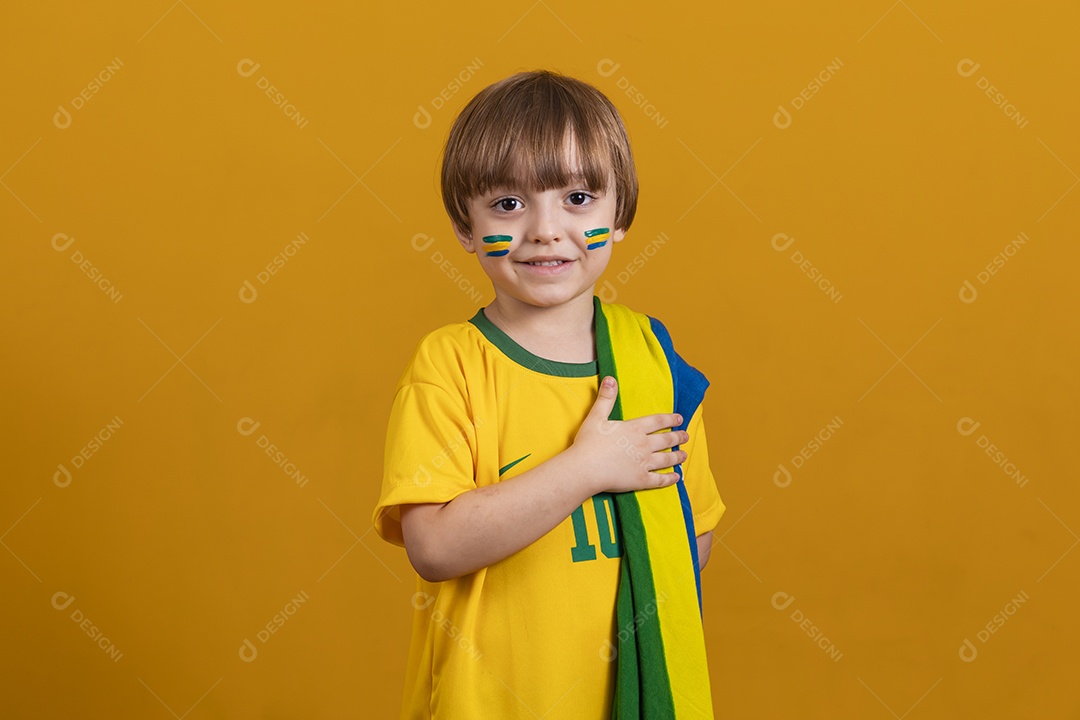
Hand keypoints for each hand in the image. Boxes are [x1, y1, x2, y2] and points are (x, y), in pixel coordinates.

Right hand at [569, 376, 686, 494]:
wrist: (585, 469)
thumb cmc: (589, 443)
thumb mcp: (596, 416)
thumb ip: (606, 398)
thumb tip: (611, 378)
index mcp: (635, 429)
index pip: (658, 421)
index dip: (670, 419)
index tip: (680, 418)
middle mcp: (644, 445)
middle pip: (666, 440)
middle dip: (678, 437)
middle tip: (686, 436)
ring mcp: (644, 463)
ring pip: (666, 459)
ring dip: (677, 456)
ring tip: (685, 455)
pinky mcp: (641, 480)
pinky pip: (660, 480)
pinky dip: (670, 479)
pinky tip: (676, 477)